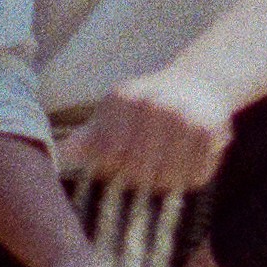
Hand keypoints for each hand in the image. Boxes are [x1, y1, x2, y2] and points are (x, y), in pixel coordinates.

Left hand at [61, 67, 231, 202]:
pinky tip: (186, 165)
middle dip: (138, 181)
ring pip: (167, 179)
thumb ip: (87, 138)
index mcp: (124, 98)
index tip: (117, 166)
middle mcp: (154, 104)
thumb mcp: (113, 114)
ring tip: (163, 172)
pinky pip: (195, 176)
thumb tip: (57, 155)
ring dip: (164, 184)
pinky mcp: (209, 130)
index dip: (111, 169)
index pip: (109, 155)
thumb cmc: (146, 107)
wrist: (198, 83)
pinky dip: (190, 180)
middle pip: (138, 171)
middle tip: (143, 174)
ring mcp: (184, 117)